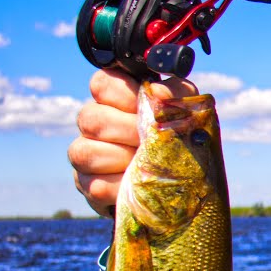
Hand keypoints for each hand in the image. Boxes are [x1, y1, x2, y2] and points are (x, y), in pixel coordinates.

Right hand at [69, 69, 197, 216]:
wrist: (187, 183)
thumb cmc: (180, 140)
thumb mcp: (186, 112)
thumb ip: (177, 94)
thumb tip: (158, 91)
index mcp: (114, 99)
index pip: (101, 84)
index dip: (123, 94)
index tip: (146, 106)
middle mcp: (93, 123)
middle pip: (90, 118)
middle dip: (126, 130)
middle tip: (151, 140)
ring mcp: (86, 154)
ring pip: (83, 151)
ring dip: (120, 159)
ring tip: (146, 163)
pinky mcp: (88, 185)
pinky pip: (94, 185)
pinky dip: (119, 186)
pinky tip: (139, 185)